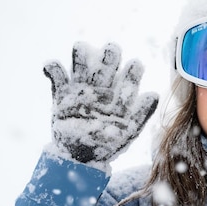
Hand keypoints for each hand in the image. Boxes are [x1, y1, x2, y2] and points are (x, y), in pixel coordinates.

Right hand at [43, 42, 158, 164]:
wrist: (81, 158)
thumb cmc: (108, 144)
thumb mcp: (128, 131)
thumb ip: (141, 113)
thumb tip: (154, 94)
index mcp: (119, 95)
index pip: (128, 77)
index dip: (132, 70)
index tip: (136, 64)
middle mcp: (101, 88)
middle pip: (105, 65)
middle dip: (109, 56)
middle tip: (111, 50)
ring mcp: (81, 90)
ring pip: (80, 65)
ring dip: (80, 54)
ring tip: (80, 47)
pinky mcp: (61, 95)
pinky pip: (57, 76)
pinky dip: (52, 68)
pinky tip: (52, 67)